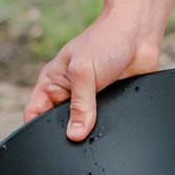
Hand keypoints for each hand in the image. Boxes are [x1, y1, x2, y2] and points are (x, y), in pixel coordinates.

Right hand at [24, 10, 161, 142]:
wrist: (139, 33)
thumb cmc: (105, 40)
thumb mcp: (84, 71)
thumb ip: (80, 105)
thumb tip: (74, 135)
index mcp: (52, 83)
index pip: (34, 114)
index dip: (37, 129)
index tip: (49, 142)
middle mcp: (69, 94)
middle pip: (60, 126)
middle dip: (68, 133)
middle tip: (78, 136)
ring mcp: (90, 101)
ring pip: (85, 128)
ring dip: (91, 130)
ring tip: (97, 125)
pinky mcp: (110, 104)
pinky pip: (106, 124)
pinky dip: (110, 126)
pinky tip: (114, 122)